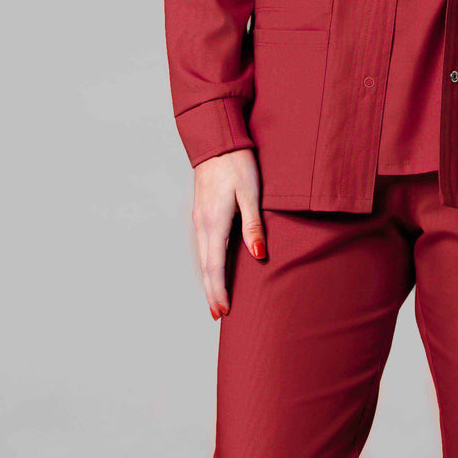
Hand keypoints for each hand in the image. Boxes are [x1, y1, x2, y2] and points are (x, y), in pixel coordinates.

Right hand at [192, 147, 265, 320]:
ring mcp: (199, 218)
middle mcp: (202, 224)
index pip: (215, 266)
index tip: (223, 311)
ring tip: (216, 299)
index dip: (218, 290)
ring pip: (202, 257)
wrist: (217, 141)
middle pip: (205, 267)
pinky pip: (203, 246)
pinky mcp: (201, 213)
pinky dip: (207, 264)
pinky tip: (213, 269)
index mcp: (214, 222)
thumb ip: (253, 225)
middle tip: (219, 315)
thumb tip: (258, 256)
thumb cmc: (238, 164)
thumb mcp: (251, 193)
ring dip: (208, 280)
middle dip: (212, 292)